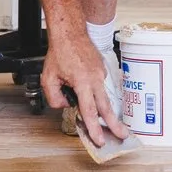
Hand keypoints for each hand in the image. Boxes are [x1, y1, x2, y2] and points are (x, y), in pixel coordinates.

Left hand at [42, 30, 125, 146]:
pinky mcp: (101, 70)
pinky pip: (99, 86)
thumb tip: (65, 105)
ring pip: (104, 97)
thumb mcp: (48, 78)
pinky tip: (90, 95)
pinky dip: (96, 94)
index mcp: (83, 82)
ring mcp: (100, 74)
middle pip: (106, 107)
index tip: (100, 140)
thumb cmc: (60, 52)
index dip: (95, 128)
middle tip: (123, 135)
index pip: (89, 111)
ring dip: (106, 112)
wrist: (70, 32)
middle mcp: (95, 79)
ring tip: (112, 125)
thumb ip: (54, 98)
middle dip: (114, 124)